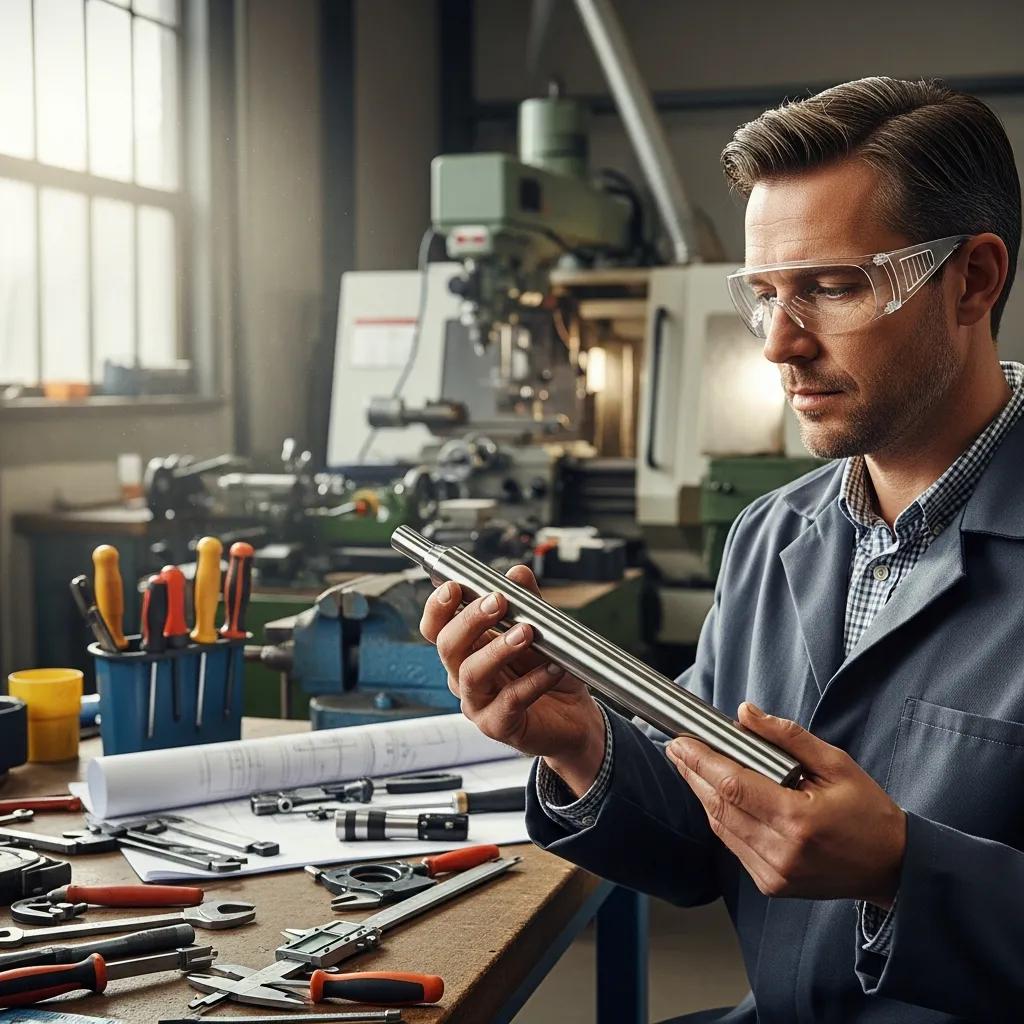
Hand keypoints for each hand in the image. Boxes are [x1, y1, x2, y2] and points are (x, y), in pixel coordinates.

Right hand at [419, 565, 605, 792]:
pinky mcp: (499, 726)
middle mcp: (464, 676)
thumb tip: (517, 573)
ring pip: (472, 674)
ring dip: (498, 649)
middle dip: (470, 620)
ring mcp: (478, 704)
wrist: (574, 718)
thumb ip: (528, 602)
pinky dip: (532, 682)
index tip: (454, 586)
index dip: (438, 607)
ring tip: (527, 632)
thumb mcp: (542, 631)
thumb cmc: (549, 672)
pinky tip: (552, 668)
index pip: (436, 628)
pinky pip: (509, 702)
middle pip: (448, 646)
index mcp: (467, 649)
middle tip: (498, 601)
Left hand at [666, 702, 905, 906]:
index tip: (681, 741)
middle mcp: (781, 852)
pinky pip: (733, 844)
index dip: (701, 761)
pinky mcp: (771, 884)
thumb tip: (746, 713)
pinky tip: (715, 795)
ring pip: (720, 826)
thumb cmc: (868, 813)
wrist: (893, 867)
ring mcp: (774, 874)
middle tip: (677, 748)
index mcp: (798, 820)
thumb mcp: (836, 763)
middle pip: (719, 806)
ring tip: (689, 766)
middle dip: (693, 773)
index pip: (733, 785)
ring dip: (702, 794)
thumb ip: (788, 737)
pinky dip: (720, 817)